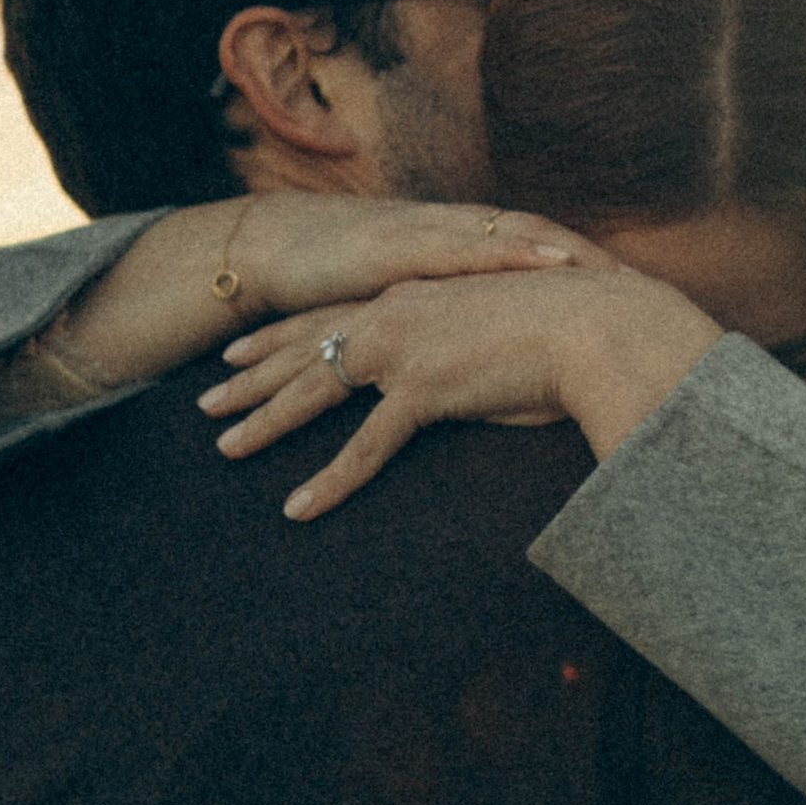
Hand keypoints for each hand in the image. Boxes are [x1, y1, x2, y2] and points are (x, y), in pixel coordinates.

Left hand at [200, 265, 724, 516]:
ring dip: (266, 423)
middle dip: (250, 376)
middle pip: (305, 349)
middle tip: (206, 401)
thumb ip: (470, 349)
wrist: (599, 323)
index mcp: (412, 295)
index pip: (329, 316)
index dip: (279, 337)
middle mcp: (397, 315)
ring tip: (224, 449)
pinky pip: (365, 448)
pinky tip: (297, 508)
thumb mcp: (505, 329)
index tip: (238, 350)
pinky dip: (329, 481)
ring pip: (315, 391)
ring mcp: (405, 350)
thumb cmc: (570, 328)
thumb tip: (468, 371)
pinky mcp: (424, 389)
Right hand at [225, 195, 614, 318]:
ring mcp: (421, 232)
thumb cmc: (346, 281)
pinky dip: (492, 256)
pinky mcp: (389, 246)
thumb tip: (501, 352)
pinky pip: (450, 250)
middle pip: (532, 235)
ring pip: (498, 235)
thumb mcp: (411, 301)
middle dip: (582, 257)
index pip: (533, 246)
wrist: (275, 248)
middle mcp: (448, 228)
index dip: (582, 264)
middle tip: (634, 281)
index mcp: (459, 240)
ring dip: (546, 251)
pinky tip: (524, 264)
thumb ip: (455, 317)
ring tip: (591, 271)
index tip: (632, 286)